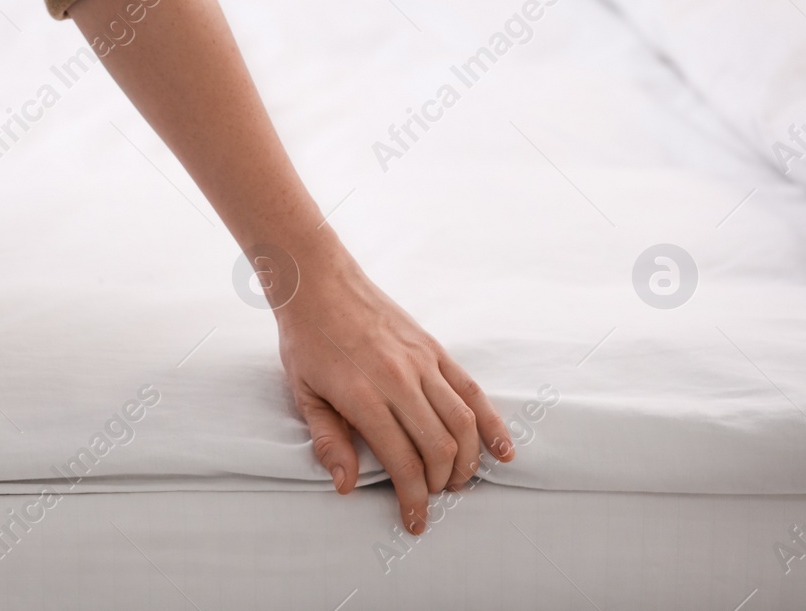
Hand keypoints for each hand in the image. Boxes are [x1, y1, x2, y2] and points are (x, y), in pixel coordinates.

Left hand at [263, 239, 513, 534]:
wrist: (319, 284)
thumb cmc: (306, 341)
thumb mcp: (303, 394)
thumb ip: (327, 441)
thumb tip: (346, 486)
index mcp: (363, 396)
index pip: (402, 461)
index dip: (413, 498)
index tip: (415, 521)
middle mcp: (398, 380)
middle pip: (439, 446)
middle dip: (441, 483)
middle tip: (434, 497)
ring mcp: (421, 362)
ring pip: (462, 422)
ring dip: (467, 460)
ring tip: (460, 480)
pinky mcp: (433, 348)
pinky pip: (471, 390)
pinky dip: (490, 423)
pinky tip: (502, 450)